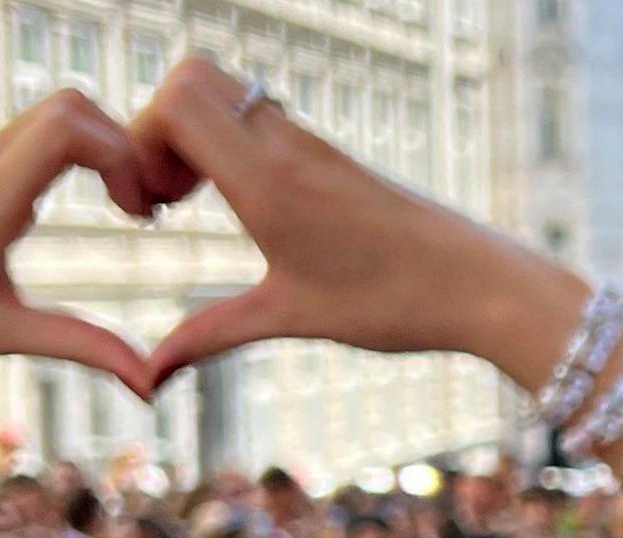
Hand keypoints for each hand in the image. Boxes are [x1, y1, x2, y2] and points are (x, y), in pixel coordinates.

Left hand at [0, 92, 158, 399]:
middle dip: (121, 147)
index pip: (66, 128)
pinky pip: (30, 136)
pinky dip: (72, 154)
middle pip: (68, 108)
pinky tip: (85, 203)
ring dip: (99, 148)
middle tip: (140, 207)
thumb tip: (149, 381)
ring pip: (51, 115)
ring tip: (124, 206)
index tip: (138, 212)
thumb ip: (79, 346)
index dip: (120, 154)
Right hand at [128, 57, 567, 387]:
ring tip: (196, 198)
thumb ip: (210, 335)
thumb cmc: (394, 302)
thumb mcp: (291, 318)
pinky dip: (230, 142)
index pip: (175, 102)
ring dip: (194, 133)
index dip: (140, 141)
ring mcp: (311, 142)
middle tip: (167, 194)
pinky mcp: (330, 153)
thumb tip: (152, 375)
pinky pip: (259, 116)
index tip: (153, 204)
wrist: (482, 284)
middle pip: (191, 77)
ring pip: (226, 90)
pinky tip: (243, 203)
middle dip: (157, 127)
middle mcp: (286, 145)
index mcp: (268, 180)